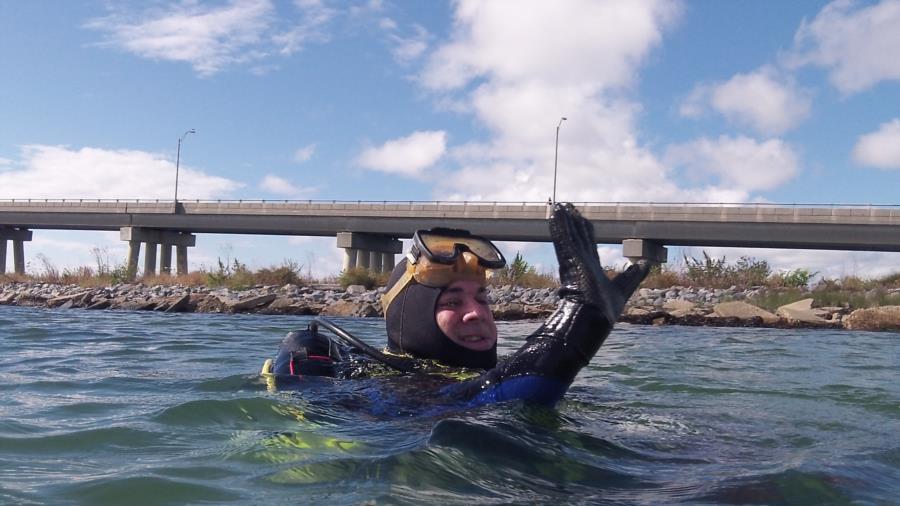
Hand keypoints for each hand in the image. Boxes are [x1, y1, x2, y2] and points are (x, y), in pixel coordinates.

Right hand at [550, 203, 649, 319]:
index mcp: (590, 267)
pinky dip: (558, 227)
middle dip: (571, 220)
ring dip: (563, 219)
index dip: (583, 230)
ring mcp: (573, 261)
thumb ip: (634, 275)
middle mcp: (579, 262)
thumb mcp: (625, 287)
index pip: (586, 243)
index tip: (580, 218)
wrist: (594, 320)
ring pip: (568, 235)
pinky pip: (563, 240)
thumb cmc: (606, 310)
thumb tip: (645, 263)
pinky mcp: (570, 261)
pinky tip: (554, 214)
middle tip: (566, 206)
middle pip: (576, 236)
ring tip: (558, 204)